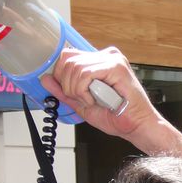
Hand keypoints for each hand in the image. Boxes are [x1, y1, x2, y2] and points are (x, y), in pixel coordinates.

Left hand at [41, 47, 159, 140]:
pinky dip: (85, 92)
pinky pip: (85, 75)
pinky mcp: (116, 67)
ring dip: (77, 92)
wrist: (136, 126)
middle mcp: (105, 55)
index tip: (71, 93)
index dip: (61, 76)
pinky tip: (96, 100)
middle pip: (67, 59)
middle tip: (83, 100)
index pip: (67, 56)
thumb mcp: (82, 104)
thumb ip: (64, 91)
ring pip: (74, 68)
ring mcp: (111, 59)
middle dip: (68, 86)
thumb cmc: (117, 117)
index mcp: (98, 61)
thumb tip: (45, 79)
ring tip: (93, 101)